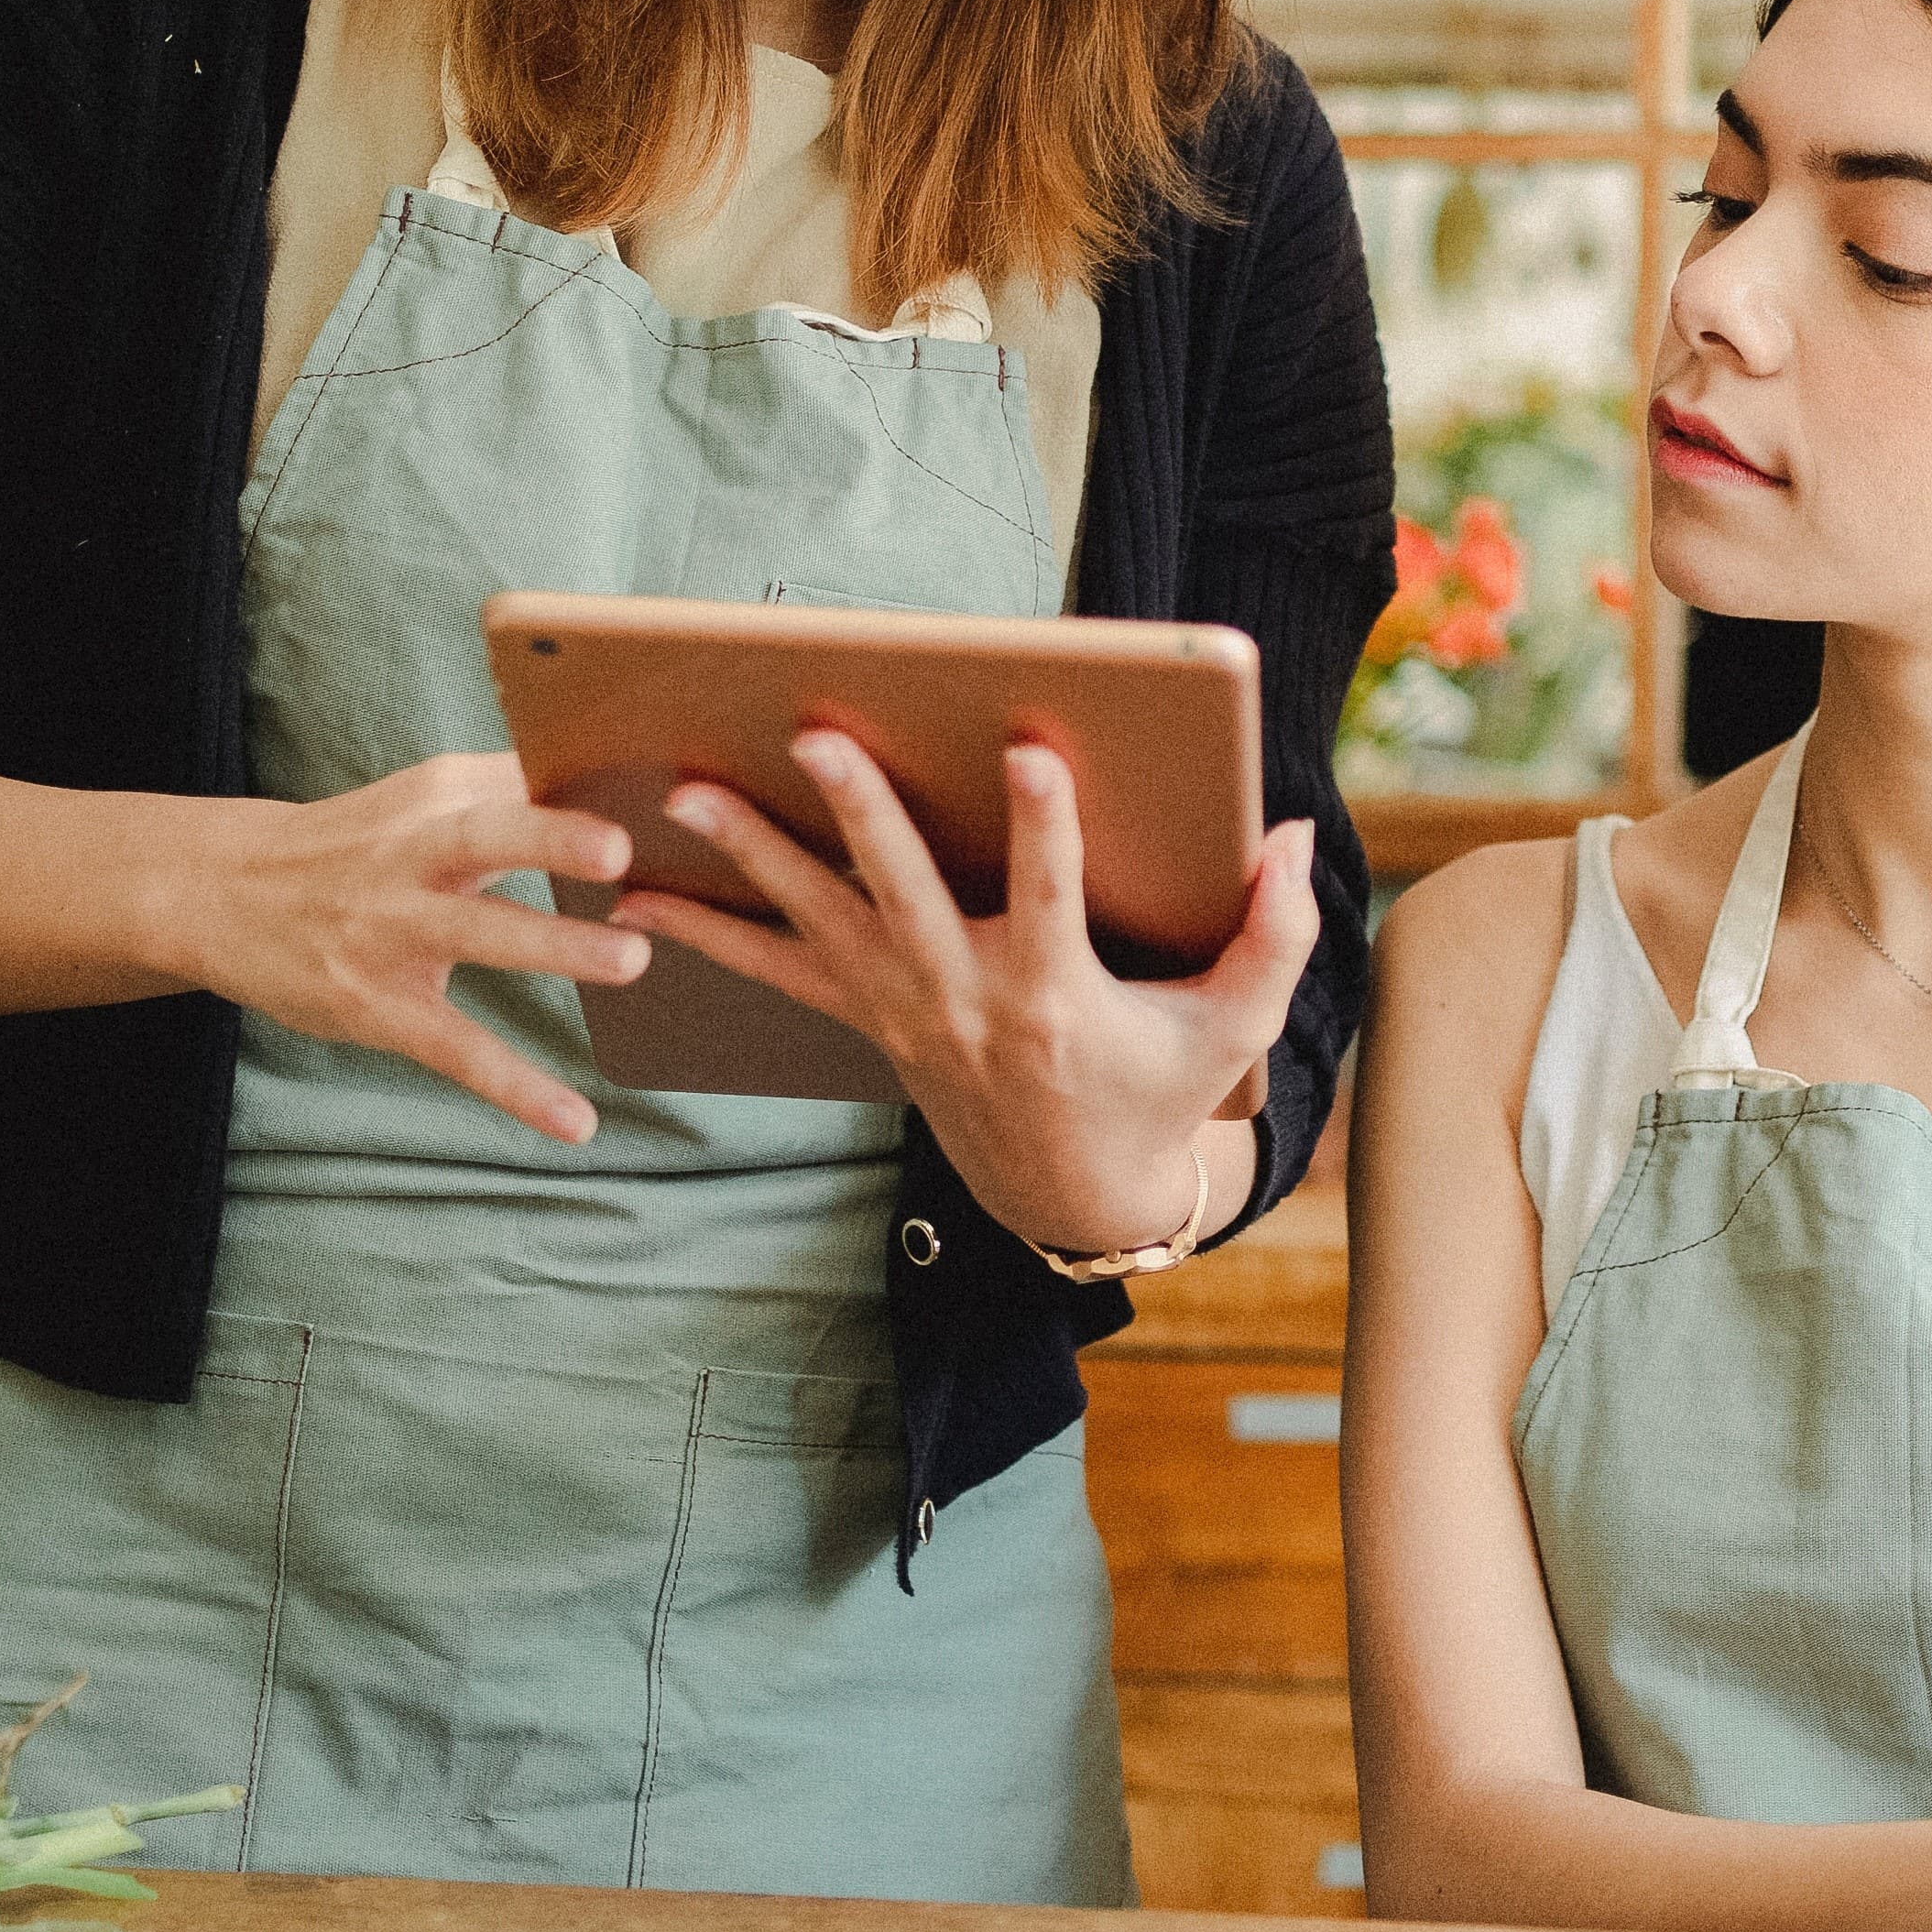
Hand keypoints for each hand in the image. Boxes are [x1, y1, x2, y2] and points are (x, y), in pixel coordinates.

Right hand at [157, 751, 645, 1142]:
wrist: (218, 893)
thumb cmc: (357, 844)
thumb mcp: (420, 799)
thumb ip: (509, 793)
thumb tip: (624, 780)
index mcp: (434, 798)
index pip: (519, 778)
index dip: (588, 778)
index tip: (663, 783)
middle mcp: (410, 855)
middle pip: (485, 836)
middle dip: (552, 837)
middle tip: (625, 848)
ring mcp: (390, 931)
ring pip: (478, 933)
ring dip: (554, 945)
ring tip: (633, 959)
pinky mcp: (377, 1006)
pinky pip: (455, 1049)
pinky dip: (516, 1088)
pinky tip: (577, 1123)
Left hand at [614, 733, 1322, 1267]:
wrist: (1075, 1195)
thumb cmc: (1161, 1090)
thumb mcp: (1234, 1026)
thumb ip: (1275, 934)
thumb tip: (1297, 836)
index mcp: (1056, 997)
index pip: (1053, 896)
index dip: (1045, 824)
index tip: (1030, 749)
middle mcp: (965, 1000)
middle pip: (903, 894)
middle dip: (859, 812)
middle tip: (816, 736)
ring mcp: (903, 1012)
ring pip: (816, 923)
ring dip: (749, 855)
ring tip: (686, 789)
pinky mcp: (866, 1020)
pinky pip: (771, 973)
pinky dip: (703, 935)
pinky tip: (634, 898)